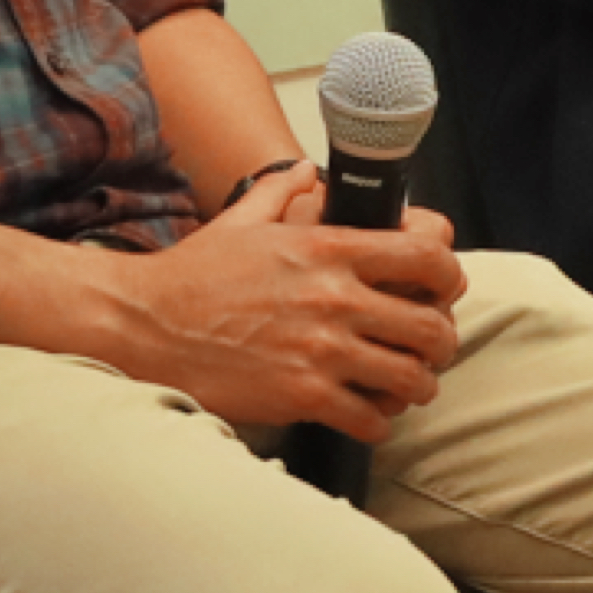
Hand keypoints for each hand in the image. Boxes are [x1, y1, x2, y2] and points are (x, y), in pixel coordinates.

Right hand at [99, 186, 467, 441]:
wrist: (144, 325)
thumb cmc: (191, 276)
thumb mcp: (241, 222)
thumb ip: (281, 193)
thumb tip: (305, 170)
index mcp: (327, 249)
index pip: (427, 256)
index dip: (449, 278)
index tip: (441, 292)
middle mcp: (334, 297)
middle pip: (432, 327)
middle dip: (441, 344)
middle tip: (428, 352)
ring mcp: (321, 349)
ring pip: (411, 378)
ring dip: (415, 386)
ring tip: (402, 387)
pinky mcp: (303, 395)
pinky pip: (371, 419)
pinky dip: (376, 422)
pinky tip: (362, 414)